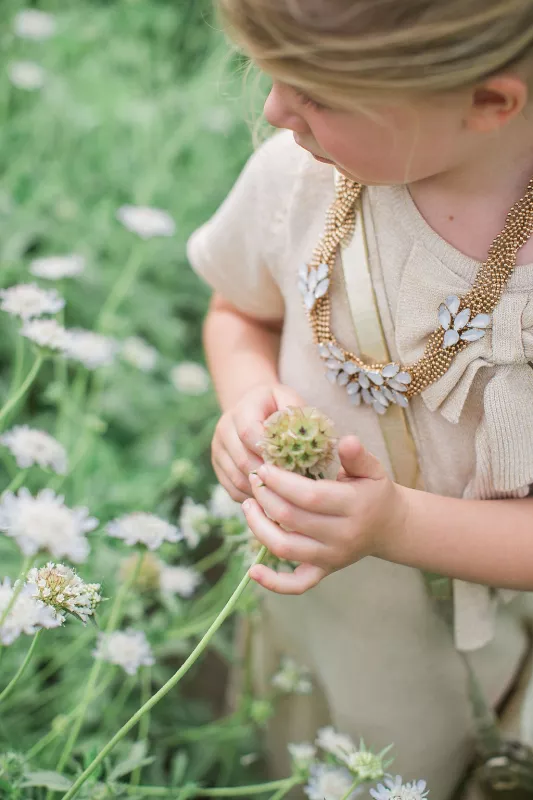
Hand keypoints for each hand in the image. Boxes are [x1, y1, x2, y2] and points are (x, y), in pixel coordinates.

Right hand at [211, 383, 307, 502]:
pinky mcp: (218, 466)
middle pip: (243, 460)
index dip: (269, 451)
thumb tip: (310, 439)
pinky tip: (271, 497)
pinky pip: (233, 489)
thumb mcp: (288, 400)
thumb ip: (296, 414)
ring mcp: (218, 449)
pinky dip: (252, 497)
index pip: (248, 432)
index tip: (292, 463)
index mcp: (242, 409)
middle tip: (294, 486)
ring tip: (285, 494)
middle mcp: (224, 428)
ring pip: (237, 478)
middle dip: (269, 475)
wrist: (253, 407)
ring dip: (262, 489)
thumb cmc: (277, 405)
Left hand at [242, 435, 407, 593]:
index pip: (310, 496)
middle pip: (292, 519)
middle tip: (253, 479)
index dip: (281, 482)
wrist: (389, 527)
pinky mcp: (324, 571)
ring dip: (259, 527)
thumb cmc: (374, 491)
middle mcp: (342, 536)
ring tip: (247, 505)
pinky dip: (272, 582)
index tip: (264, 468)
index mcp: (353, 507)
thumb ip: (357, 455)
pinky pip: (296, 584)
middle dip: (265, 497)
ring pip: (285, 548)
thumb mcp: (372, 469)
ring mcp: (331, 557)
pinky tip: (253, 569)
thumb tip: (345, 440)